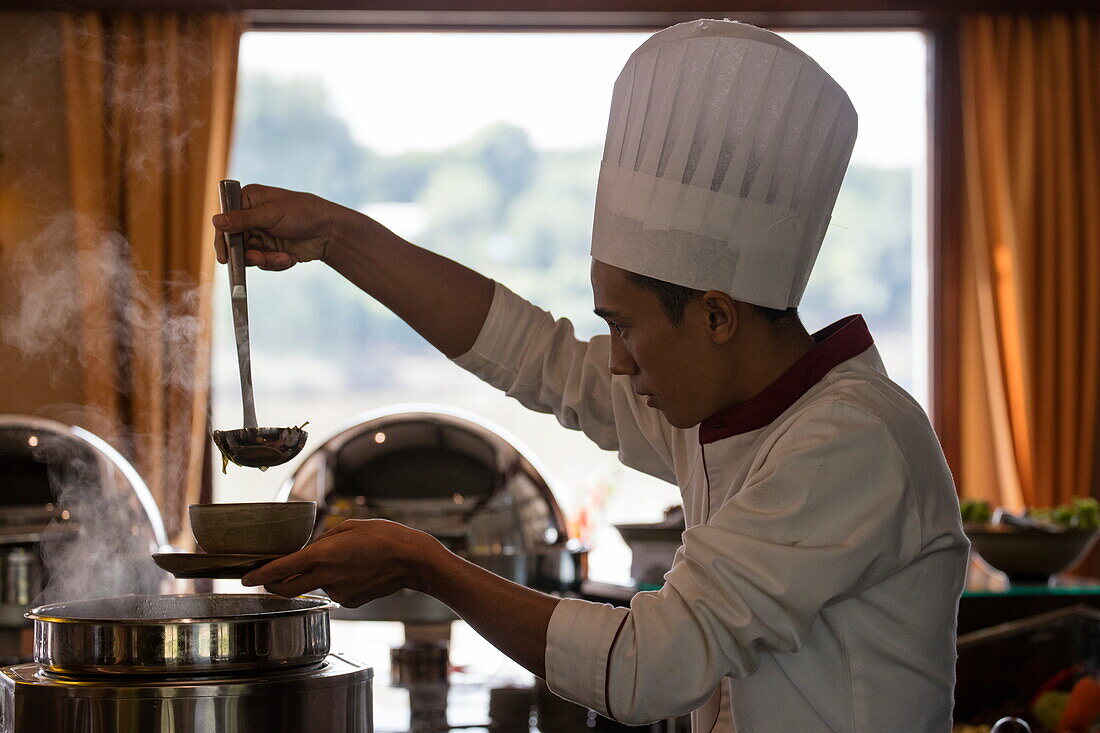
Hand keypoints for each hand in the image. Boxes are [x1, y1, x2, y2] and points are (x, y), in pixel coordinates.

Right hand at [211, 184, 356, 270]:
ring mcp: (261, 234)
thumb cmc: (302, 213)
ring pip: (249, 255)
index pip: (225, 220)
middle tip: (258, 259)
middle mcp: (251, 218)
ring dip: (264, 260)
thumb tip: (215, 221)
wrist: (329, 231)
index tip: (224, 256)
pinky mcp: (271, 250)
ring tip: (281, 258)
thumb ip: (243, 219)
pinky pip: (264, 262)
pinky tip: (290, 258)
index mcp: (248, 200)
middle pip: (235, 242)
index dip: (223, 238)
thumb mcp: (271, 214)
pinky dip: (276, 262)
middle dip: (246, 254)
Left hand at [241, 519, 442, 606]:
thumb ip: (324, 540)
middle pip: (286, 589)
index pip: (279, 569)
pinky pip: (335, 591)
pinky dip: (337, 582)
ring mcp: (338, 592)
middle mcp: (326, 576)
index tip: (244, 578)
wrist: (411, 560)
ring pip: (315, 586)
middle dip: (273, 585)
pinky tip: (356, 571)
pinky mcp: (351, 601)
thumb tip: (311, 549)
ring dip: (315, 577)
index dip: (258, 575)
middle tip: (268, 578)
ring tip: (340, 561)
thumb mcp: (350, 527)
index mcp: (321, 555)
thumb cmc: (384, 536)